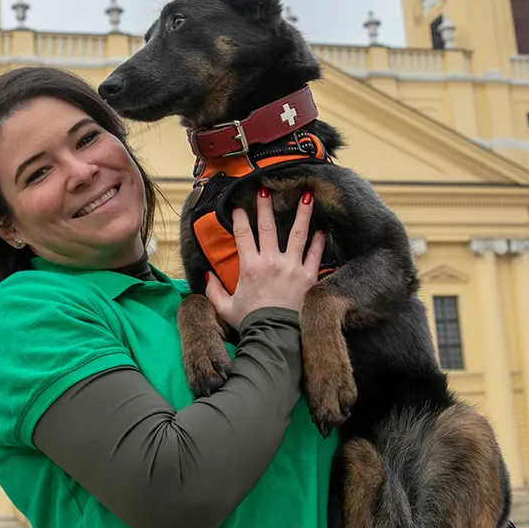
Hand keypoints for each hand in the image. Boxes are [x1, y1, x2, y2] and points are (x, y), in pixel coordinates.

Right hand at [205, 187, 324, 329]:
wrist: (275, 337)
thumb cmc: (250, 322)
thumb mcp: (225, 308)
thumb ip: (214, 291)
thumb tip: (207, 276)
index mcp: (250, 266)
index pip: (243, 234)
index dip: (240, 217)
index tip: (240, 205)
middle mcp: (271, 262)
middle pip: (269, 227)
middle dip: (266, 206)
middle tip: (266, 189)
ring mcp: (292, 268)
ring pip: (298, 234)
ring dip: (302, 213)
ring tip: (307, 196)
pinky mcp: (308, 277)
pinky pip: (316, 255)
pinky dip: (319, 241)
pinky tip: (321, 230)